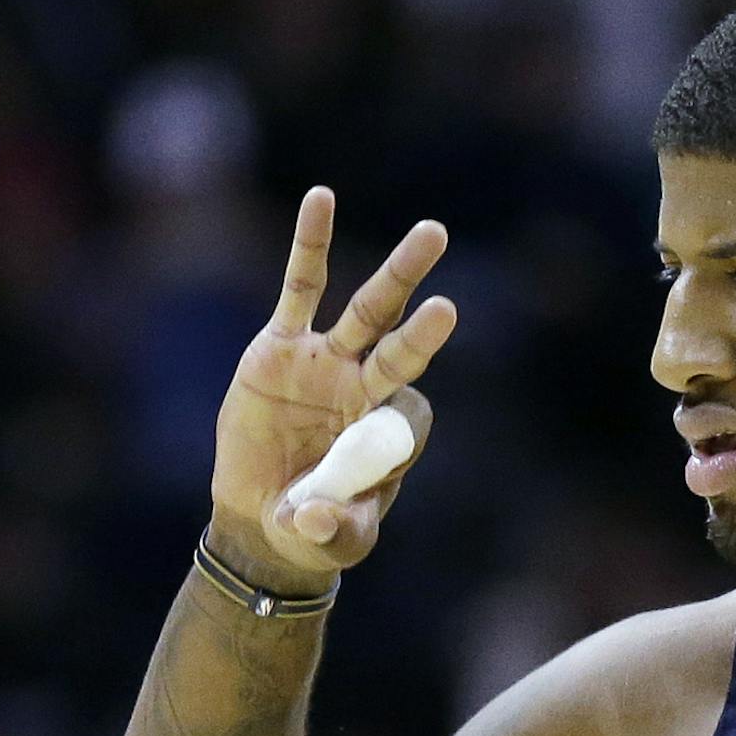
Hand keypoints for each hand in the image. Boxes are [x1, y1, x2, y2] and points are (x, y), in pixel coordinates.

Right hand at [206, 187, 456, 594]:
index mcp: (388, 430)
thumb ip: (329, 528)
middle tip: (468, 285)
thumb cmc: (314, 527)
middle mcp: (365, 386)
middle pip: (402, 342)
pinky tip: (320, 199)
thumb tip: (313, 517)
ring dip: (398, 274)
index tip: (372, 458)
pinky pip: (299, 290)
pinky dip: (310, 246)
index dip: (395, 427)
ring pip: (366, 310)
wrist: (267, 516)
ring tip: (434, 233)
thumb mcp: (327, 537)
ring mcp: (327, 361)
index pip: (408, 412)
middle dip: (429, 317)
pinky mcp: (282, 347)